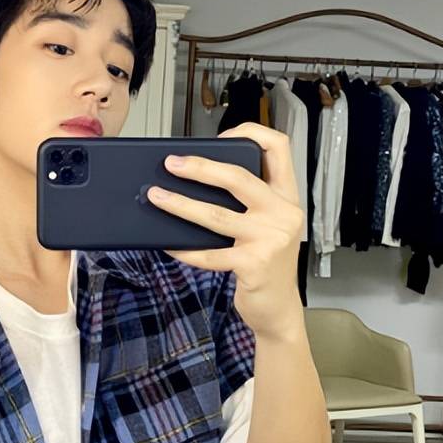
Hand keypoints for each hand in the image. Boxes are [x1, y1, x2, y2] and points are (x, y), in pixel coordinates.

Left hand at [147, 123, 304, 339]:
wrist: (278, 310)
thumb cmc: (266, 262)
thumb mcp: (268, 225)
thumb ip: (248, 201)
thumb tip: (197, 176)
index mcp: (287, 196)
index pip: (279, 147)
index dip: (250, 133)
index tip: (223, 136)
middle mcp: (283, 213)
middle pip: (238, 177)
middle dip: (200, 167)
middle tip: (171, 164)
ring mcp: (269, 239)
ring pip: (215, 215)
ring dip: (179, 204)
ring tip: (155, 196)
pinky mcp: (252, 265)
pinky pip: (208, 253)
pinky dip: (184, 248)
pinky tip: (167, 244)